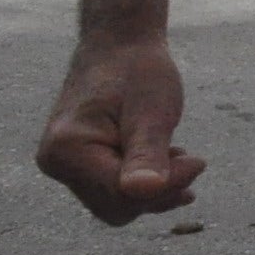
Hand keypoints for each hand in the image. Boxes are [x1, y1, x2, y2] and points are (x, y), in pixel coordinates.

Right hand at [39, 33, 203, 222]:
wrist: (119, 48)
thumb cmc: (137, 73)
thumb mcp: (151, 112)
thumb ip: (146, 153)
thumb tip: (142, 191)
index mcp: (66, 149)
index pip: (121, 195)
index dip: (165, 186)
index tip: (198, 160)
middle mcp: (56, 164)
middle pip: (117, 207)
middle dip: (159, 190)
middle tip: (190, 159)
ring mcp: (64, 166)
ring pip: (117, 204)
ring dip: (154, 188)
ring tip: (177, 156)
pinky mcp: (79, 166)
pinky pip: (114, 193)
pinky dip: (144, 185)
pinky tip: (168, 165)